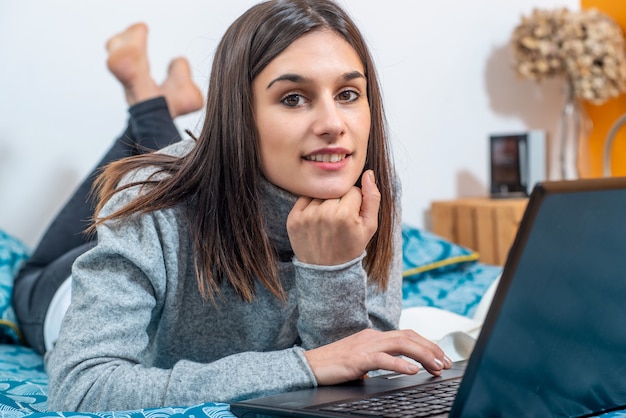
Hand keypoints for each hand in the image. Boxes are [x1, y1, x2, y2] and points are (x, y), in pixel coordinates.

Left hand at [287, 170, 379, 265]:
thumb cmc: (351, 247)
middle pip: (336, 191)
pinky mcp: (293, 218)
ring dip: (325, 203)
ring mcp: (306, 216)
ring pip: (320, 193)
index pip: (353, 190)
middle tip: (339, 222)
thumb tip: (368, 173)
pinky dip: (311, 206)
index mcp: (345, 214)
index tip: (351, 219)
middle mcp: (324, 213)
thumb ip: (372, 198)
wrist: (326, 271)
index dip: (354, 203)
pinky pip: (305, 199)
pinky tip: (316, 222)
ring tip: (327, 222)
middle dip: (340, 202)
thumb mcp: (370, 227)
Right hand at [303, 328, 452, 384]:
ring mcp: (365, 346)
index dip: (427, 344)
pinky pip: (383, 358)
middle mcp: (372, 337)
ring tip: (437, 366)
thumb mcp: (361, 360)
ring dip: (423, 355)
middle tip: (447, 362)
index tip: (441, 357)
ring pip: (401, 344)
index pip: (407, 335)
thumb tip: (395, 369)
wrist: (310, 365)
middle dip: (432, 348)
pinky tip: (412, 371)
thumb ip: (377, 360)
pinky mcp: (358, 359)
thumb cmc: (334, 365)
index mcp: (374, 336)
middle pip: (409, 336)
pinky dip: (400, 363)